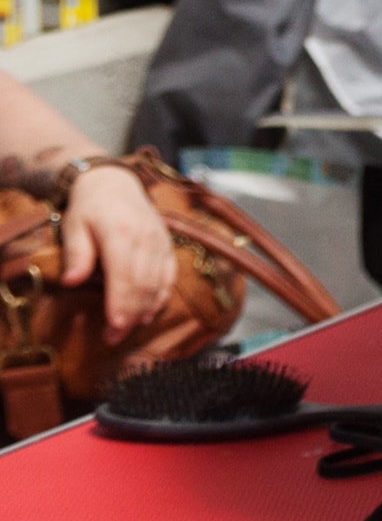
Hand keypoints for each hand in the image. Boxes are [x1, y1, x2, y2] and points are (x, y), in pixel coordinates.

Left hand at [60, 164, 174, 338]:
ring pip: (158, 283)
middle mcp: (147, 238)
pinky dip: (161, 297)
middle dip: (130, 314)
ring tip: (128, 330)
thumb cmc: (90, 207)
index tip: (113, 326)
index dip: (121, 303)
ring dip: (144, 310)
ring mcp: (160, 242)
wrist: (116, 182)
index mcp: (122, 232)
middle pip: (143, 284)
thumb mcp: (74, 225)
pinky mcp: (167, 245)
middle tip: (114, 337)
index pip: (125, 275)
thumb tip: (72, 282)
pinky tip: (148, 314)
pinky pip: (169, 276)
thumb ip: (77, 253)